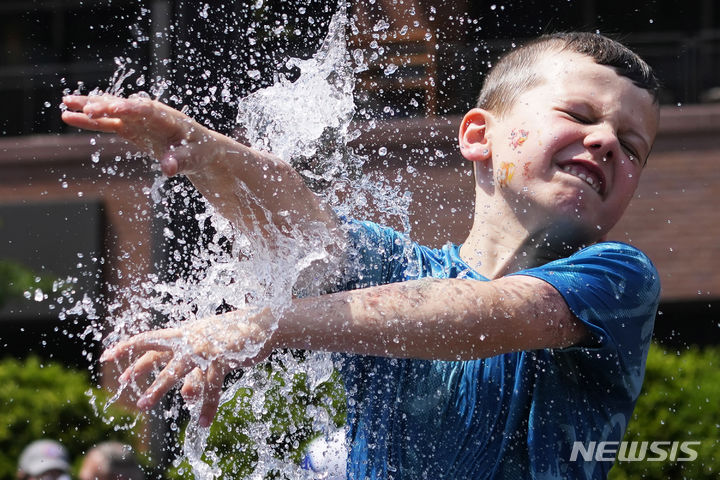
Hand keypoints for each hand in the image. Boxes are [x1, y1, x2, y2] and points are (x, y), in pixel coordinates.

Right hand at [61, 94, 223, 176]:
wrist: (201, 149)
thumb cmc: (200, 152)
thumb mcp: (195, 158)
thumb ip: (181, 161)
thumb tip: (168, 169)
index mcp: (168, 118)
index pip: (147, 110)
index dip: (131, 109)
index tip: (114, 108)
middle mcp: (150, 114)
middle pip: (124, 107)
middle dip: (106, 106)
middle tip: (85, 108)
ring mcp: (138, 120)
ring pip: (111, 111)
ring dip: (90, 107)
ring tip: (66, 103)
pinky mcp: (131, 129)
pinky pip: (108, 123)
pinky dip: (90, 121)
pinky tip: (69, 116)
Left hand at [101, 309, 274, 426]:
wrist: (264, 324)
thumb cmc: (234, 338)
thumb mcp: (210, 357)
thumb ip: (195, 374)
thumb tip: (185, 396)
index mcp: (185, 334)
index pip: (151, 339)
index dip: (129, 347)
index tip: (107, 355)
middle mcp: (191, 338)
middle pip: (158, 352)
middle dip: (138, 369)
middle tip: (121, 385)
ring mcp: (206, 346)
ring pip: (177, 369)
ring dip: (159, 387)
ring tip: (145, 404)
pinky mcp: (223, 355)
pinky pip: (211, 385)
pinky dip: (208, 404)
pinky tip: (204, 422)